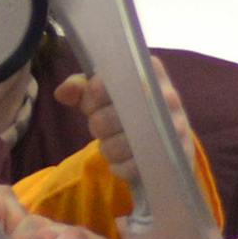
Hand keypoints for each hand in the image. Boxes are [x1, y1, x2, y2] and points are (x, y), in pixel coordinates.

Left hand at [52, 55, 197, 187]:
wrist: (167, 140)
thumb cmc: (130, 110)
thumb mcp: (106, 95)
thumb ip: (81, 88)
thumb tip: (62, 93)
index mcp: (148, 71)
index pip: (107, 82)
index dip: (92, 97)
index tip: (91, 103)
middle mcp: (166, 95)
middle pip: (110, 116)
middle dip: (98, 125)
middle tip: (102, 127)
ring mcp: (175, 127)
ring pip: (120, 144)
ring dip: (108, 148)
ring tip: (113, 144)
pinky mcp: (175, 156)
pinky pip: (133, 166)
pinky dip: (120, 167)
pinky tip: (122, 161)